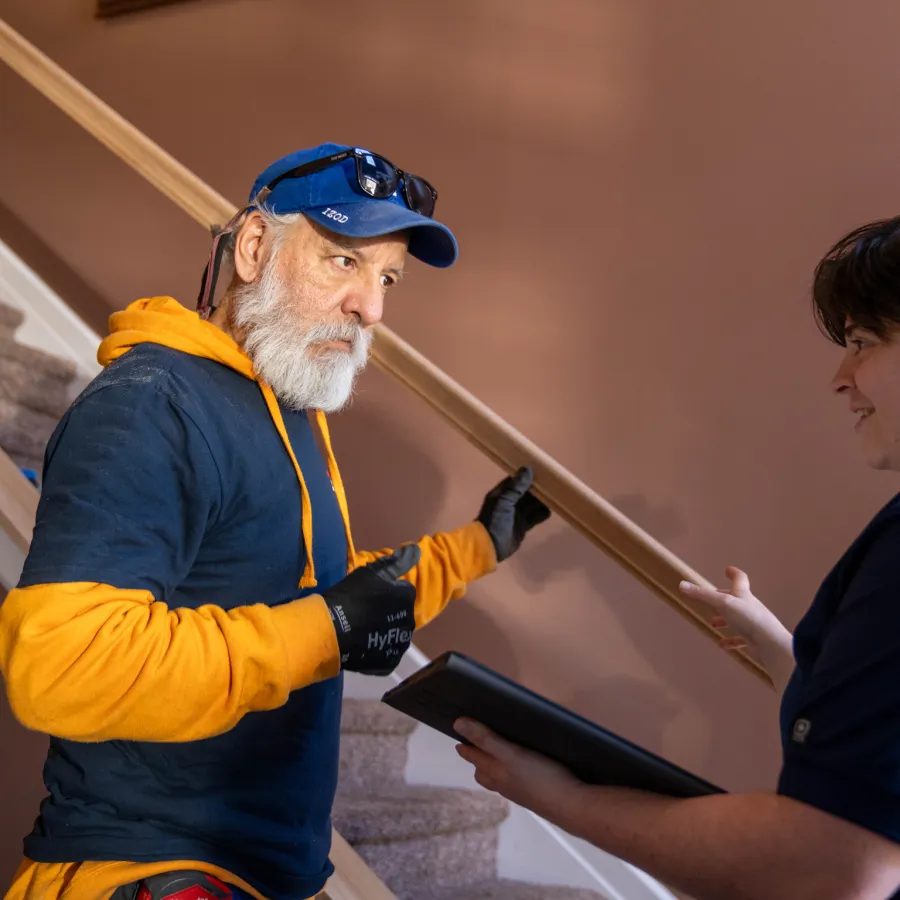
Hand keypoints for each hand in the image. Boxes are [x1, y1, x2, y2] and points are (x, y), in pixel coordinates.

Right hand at [322, 544, 419, 675]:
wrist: (332, 628)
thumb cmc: (351, 595)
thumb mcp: (371, 573)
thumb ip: (396, 562)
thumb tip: (417, 549)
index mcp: (407, 598)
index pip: (403, 591)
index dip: (386, 592)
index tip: (370, 595)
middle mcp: (410, 622)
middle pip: (401, 613)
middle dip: (389, 612)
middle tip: (365, 612)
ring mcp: (399, 644)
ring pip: (395, 634)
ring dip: (385, 631)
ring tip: (363, 630)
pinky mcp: (390, 662)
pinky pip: (386, 653)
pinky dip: (378, 650)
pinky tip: (364, 645)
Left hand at [454, 718, 582, 822]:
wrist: (571, 805)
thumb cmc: (540, 776)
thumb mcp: (511, 753)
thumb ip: (486, 739)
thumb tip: (458, 724)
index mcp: (495, 773)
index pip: (474, 758)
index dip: (466, 745)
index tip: (459, 730)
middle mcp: (503, 784)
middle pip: (483, 772)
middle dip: (477, 757)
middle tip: (475, 741)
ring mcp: (519, 791)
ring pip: (498, 778)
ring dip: (492, 766)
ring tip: (495, 752)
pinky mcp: (535, 793)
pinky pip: (515, 782)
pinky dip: (510, 772)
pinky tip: (522, 767)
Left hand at [476, 467, 550, 561]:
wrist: (490, 546)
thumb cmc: (495, 520)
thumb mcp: (504, 502)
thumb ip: (516, 487)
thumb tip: (528, 469)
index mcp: (502, 494)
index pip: (516, 481)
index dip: (527, 476)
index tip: (542, 471)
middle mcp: (509, 502)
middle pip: (526, 492)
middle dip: (538, 489)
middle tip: (552, 484)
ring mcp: (517, 514)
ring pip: (532, 504)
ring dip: (542, 501)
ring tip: (555, 496)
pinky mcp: (523, 526)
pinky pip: (535, 517)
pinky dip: (542, 513)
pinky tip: (550, 510)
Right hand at [679, 567, 794, 691]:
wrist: (770, 644)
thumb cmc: (748, 618)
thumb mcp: (722, 604)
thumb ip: (702, 595)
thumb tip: (681, 584)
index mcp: (743, 595)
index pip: (740, 579)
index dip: (733, 573)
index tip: (728, 569)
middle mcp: (749, 606)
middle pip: (736, 599)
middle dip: (723, 599)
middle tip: (712, 601)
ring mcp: (753, 623)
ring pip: (737, 619)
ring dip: (725, 620)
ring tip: (713, 623)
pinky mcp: (755, 639)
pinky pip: (741, 638)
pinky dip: (731, 639)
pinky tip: (722, 644)